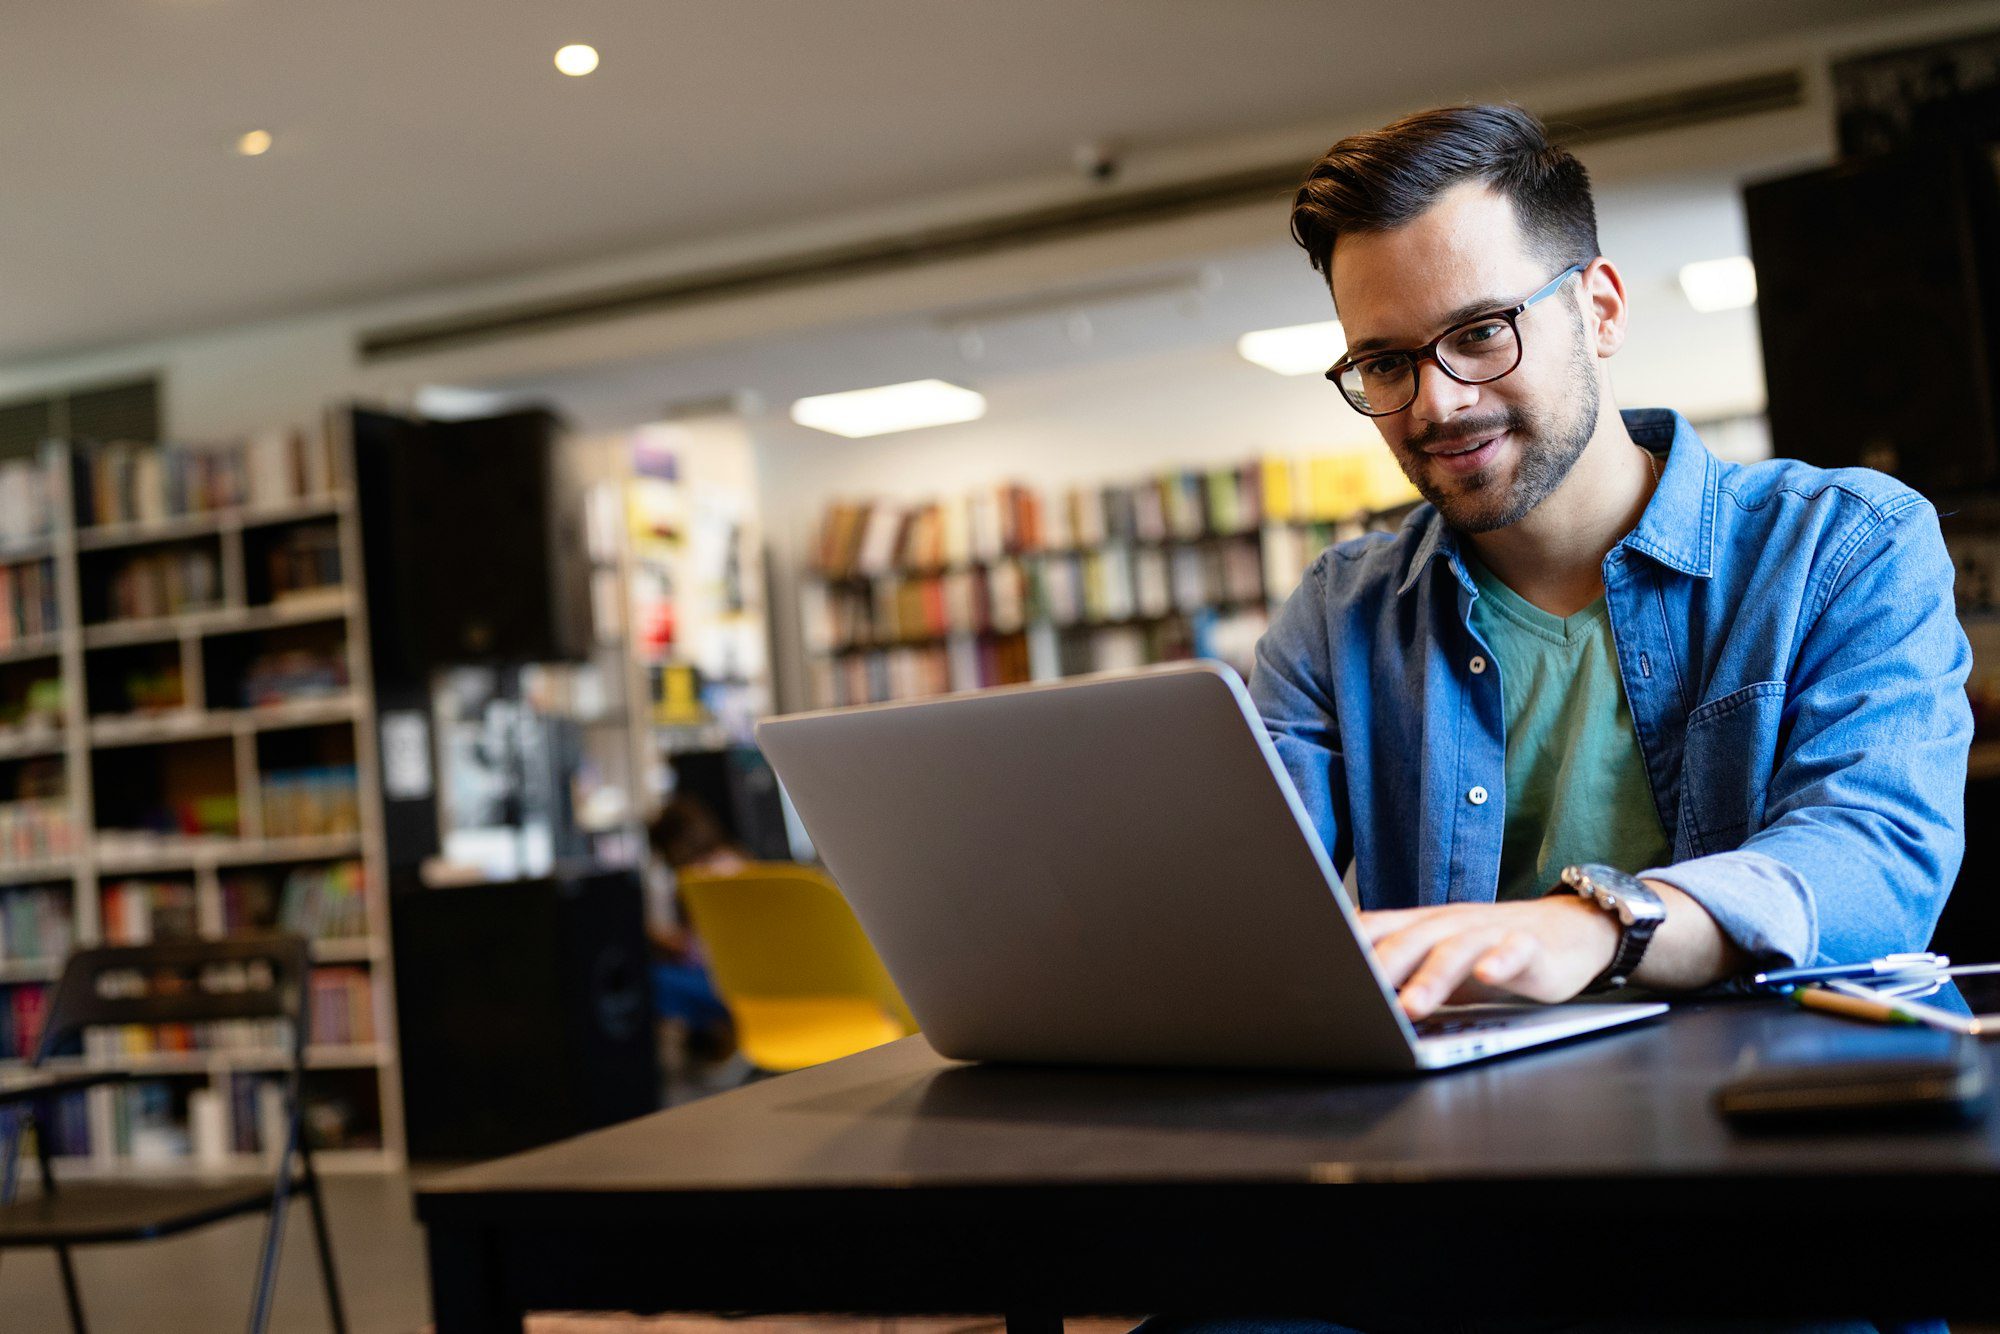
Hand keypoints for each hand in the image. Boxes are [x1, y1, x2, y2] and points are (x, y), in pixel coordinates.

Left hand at [1357, 897, 1620, 1020]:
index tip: (1317, 969)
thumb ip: (1396, 971)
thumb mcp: (1435, 961)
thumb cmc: (1487, 951)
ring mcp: (1489, 931)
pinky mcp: (1530, 945)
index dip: (1346, 946)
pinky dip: (1500, 961)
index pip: (1374, 928)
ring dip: (1432, 976)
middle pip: (1409, 939)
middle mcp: (1450, 923)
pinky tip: (1488, 975)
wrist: (1564, 930)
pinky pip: (1514, 950)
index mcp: (1420, 926)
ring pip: (1456, 949)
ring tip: (1413, 1006)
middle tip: (1358, 996)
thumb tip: (1339, 993)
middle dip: (1381, 967)